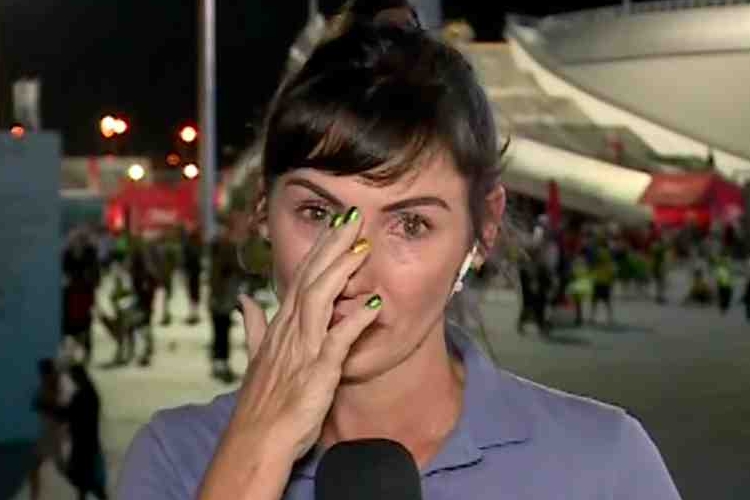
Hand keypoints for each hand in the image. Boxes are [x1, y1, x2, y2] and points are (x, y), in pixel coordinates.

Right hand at [232, 207, 380, 458]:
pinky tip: (373, 306)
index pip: (301, 276)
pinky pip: (337, 342)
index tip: (337, 223)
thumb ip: (254, 325)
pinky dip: (354, 323)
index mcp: (280, 325)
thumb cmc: (261, 402)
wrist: (255, 440)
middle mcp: (290, 330)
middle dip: (332, 245)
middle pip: (311, 278)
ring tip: (362, 246)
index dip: (320, 249)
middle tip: (352, 215)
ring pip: (320, 299)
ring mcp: (302, 349)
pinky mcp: (316, 372)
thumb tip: (246, 299)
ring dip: (341, 271)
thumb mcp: (256, 357)